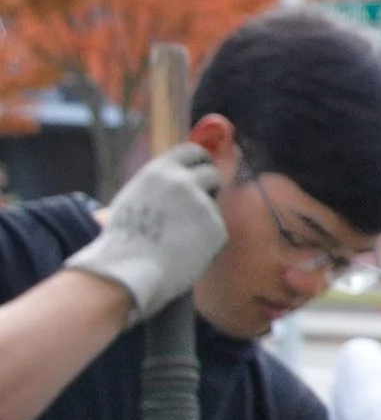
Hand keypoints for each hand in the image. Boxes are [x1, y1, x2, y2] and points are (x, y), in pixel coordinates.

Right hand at [63, 144, 226, 323]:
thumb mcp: (135, 196)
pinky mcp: (217, 229)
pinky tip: (184, 252)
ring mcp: (204, 205)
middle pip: (211, 174)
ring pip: (212, 207)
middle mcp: (186, 183)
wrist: (130, 268)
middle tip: (200, 203)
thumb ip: (160, 184)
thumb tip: (178, 178)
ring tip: (176, 240)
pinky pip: (215, 231)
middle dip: (209, 186)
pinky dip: (205, 241)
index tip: (202, 167)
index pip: (192, 151)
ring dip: (202, 218)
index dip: (200, 160)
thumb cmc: (125, 238)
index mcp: (161, 170)